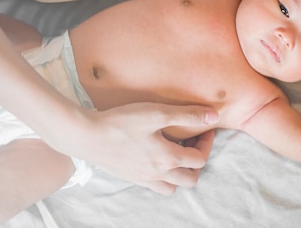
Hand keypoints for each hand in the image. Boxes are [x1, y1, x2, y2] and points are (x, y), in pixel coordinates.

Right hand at [52, 102, 218, 194]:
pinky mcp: (130, 178)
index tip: (204, 127)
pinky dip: (163, 177)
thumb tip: (213, 117)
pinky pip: (155, 186)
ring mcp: (143, 179)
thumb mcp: (158, 113)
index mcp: (168, 158)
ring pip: (173, 187)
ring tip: (177, 152)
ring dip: (181, 173)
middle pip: (190, 179)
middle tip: (192, 142)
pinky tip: (157, 158)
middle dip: (197, 161)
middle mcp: (158, 173)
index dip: (207, 142)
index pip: (200, 159)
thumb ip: (188, 115)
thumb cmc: (122, 122)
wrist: (86, 135)